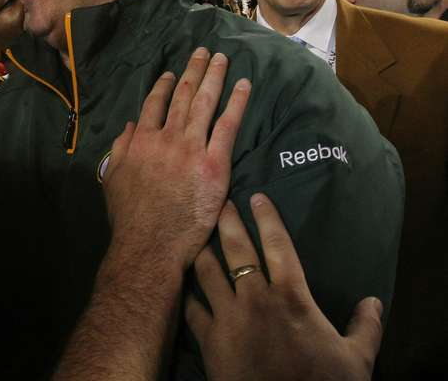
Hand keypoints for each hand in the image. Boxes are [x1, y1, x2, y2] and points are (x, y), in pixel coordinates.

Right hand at [52, 49, 250, 379]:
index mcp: (139, 140)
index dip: (164, 86)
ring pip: (205, 102)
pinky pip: (228, 125)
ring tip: (221, 59)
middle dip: (193, 70)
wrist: (150, 242)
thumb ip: (121, 149)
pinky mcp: (214, 162)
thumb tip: (129, 126)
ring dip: (214, 76)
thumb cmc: (129, 217)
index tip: (172, 74)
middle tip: (203, 52)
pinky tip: (244, 85)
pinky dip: (236, 102)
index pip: (153, 104)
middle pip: (182, 96)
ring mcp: (191, 147)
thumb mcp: (112, 179)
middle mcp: (165, 137)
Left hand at [186, 194, 382, 380]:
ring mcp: (228, 317)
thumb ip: (365, 327)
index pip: (277, 245)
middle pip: (236, 249)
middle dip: (226, 221)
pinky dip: (186, 293)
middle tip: (218, 202)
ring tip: (195, 234)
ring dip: (201, 250)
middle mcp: (256, 299)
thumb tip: (374, 302)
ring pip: (206, 271)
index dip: (266, 218)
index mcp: (292, 297)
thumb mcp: (356, 358)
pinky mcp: (208, 339)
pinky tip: (182, 283)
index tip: (257, 196)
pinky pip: (191, 308)